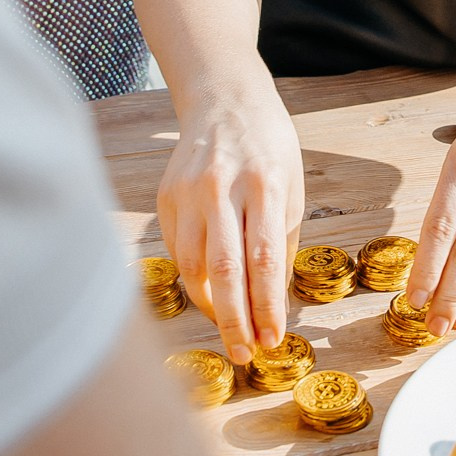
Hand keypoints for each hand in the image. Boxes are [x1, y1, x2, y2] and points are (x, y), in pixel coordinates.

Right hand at [156, 104, 303, 364]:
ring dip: (211, 305)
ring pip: (192, 265)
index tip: (272, 339)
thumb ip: (279, 242)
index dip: (266, 305)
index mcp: (264, 184)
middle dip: (234, 320)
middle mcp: (222, 187)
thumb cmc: (268, 149)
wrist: (225, 101)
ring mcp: (188, 191)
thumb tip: (270, 302)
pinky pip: (177, 251)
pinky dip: (193, 279)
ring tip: (229, 327)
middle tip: (244, 354)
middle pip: (224, 268)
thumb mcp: (290, 189)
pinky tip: (209, 291)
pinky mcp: (165, 196)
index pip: (263, 257)